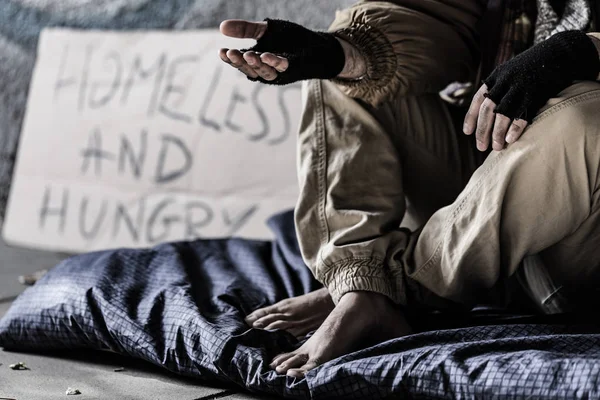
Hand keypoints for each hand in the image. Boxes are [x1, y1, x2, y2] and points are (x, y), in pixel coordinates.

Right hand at [219, 19, 289, 81]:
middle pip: (249, 68)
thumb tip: (221, 27)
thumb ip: (245, 29)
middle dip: (240, 61)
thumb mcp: (264, 29)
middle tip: (231, 53)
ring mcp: (278, 72)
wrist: (315, 44)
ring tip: (247, 54)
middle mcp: (264, 68)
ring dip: (255, 64)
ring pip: (264, 72)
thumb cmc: (289, 38)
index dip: (230, 58)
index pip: (239, 61)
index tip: (221, 52)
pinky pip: (281, 68)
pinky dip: (274, 62)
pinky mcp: (292, 70)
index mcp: (255, 60)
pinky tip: (266, 55)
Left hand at [463, 30, 599, 151]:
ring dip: (497, 133)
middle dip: (482, 130)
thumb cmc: (532, 68)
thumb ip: (498, 88)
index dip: (471, 117)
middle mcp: (505, 82)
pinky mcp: (535, 93)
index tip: (467, 133)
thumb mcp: (510, 72)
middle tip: (481, 147)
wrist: (559, 53)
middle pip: (487, 110)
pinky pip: (522, 114)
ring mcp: (520, 87)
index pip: (478, 100)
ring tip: (496, 148)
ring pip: (503, 114)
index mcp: (496, 77)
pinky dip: (515, 128)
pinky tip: (510, 140)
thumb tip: (486, 113)